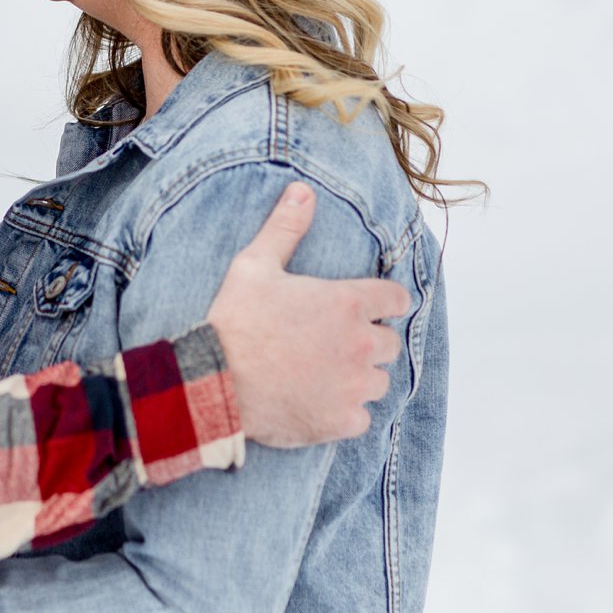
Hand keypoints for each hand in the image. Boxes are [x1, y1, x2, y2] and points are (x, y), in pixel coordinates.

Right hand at [206, 185, 411, 446]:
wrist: (215, 382)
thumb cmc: (235, 321)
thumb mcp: (255, 264)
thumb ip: (286, 228)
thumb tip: (303, 191)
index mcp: (349, 302)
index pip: (397, 300)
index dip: (387, 304)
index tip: (375, 310)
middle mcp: (360, 344)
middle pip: (390, 345)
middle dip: (370, 344)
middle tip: (338, 347)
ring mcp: (353, 386)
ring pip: (379, 383)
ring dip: (361, 380)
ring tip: (330, 378)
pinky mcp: (341, 421)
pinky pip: (363, 419)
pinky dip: (347, 415)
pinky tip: (323, 406)